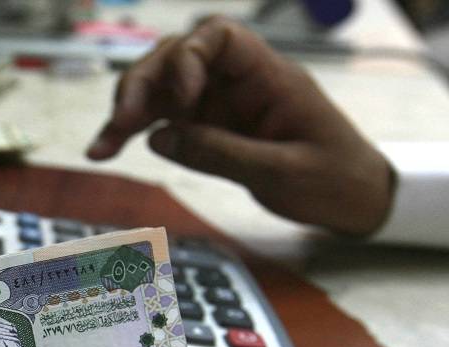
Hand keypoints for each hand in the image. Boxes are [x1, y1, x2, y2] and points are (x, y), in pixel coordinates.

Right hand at [86, 17, 392, 236]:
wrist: (355, 200)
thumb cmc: (333, 180)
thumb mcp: (282, 172)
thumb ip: (221, 154)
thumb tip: (159, 139)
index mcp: (269, 77)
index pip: (220, 36)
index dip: (188, 57)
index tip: (180, 100)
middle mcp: (238, 83)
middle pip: (177, 58)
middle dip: (142, 84)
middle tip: (121, 123)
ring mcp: (220, 104)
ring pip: (162, 89)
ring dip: (128, 110)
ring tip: (101, 147)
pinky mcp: (209, 128)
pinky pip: (164, 120)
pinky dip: (134, 133)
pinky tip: (107, 150)